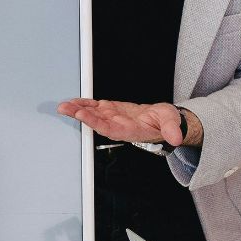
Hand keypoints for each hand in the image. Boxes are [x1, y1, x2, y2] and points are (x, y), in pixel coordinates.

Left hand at [59, 99, 192, 145]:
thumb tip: (176, 137)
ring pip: (93, 115)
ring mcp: (113, 119)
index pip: (112, 129)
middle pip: (97, 123)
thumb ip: (171, 129)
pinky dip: (84, 104)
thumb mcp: (172, 123)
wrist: (161, 121)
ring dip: (78, 110)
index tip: (85, 115)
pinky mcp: (111, 111)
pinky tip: (73, 102)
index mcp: (131, 131)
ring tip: (64, 106)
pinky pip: (95, 108)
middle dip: (81, 116)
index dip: (97, 123)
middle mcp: (119, 126)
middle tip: (67, 109)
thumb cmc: (166, 122)